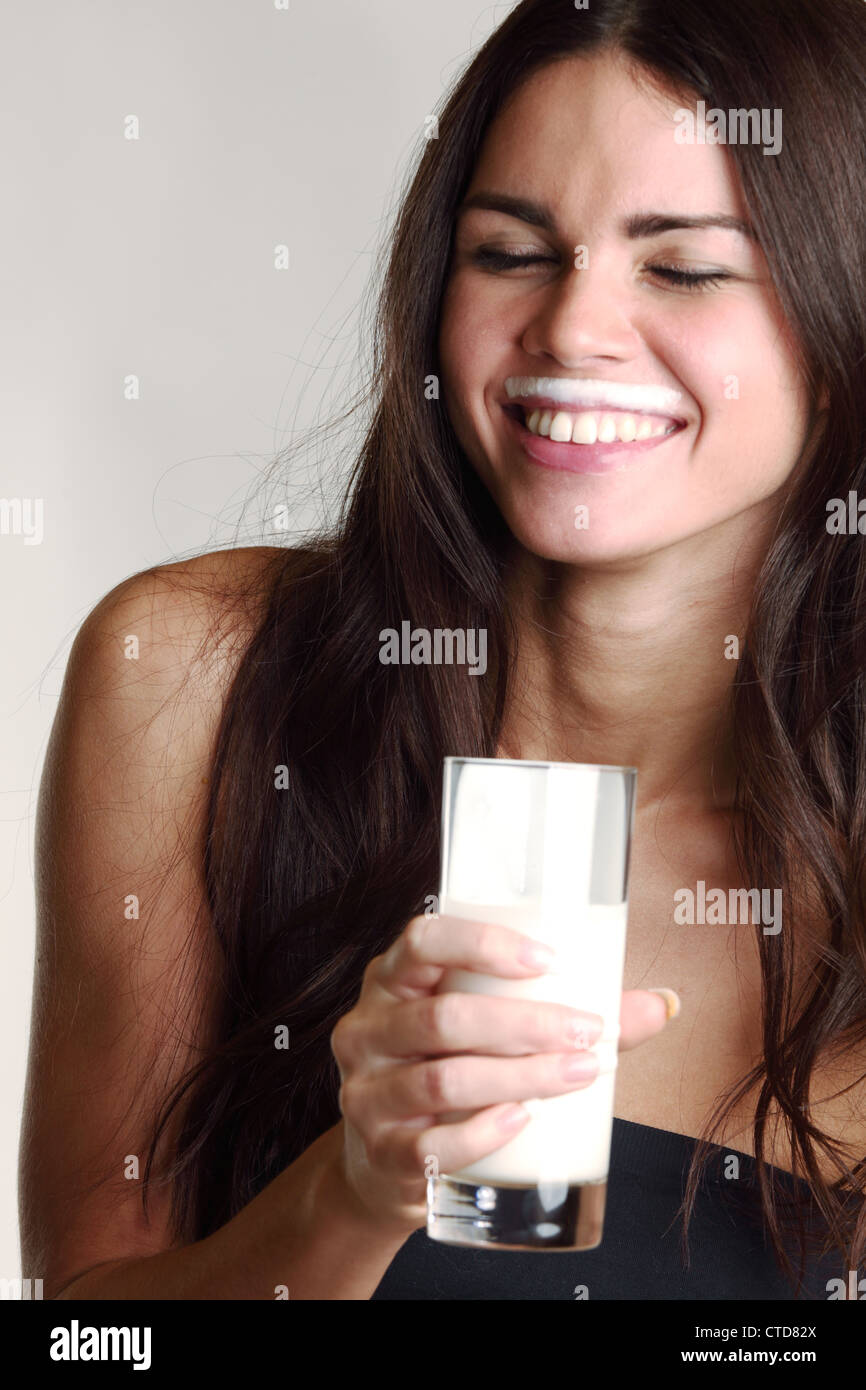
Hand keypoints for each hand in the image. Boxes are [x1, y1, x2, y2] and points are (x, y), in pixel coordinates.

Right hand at [329, 913, 672, 1235]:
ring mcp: (366, 1093)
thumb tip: (665, 1003)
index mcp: (394, 979)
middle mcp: (368, 1029)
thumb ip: (568, 1013)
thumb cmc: (452, 1072)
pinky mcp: (379, 1153)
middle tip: (589, 1032)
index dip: (483, 943)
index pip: (423, 939)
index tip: (549, 960)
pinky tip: (522, 1120)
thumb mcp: (489, 1031)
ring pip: (442, 1080)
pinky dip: (480, 1134)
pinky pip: (429, 1146)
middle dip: (526, 1024)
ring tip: (577, 1073)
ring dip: (520, 1077)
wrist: (385, 1164)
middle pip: (443, 1017)